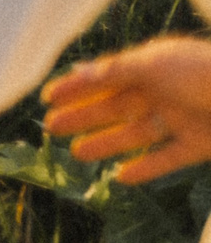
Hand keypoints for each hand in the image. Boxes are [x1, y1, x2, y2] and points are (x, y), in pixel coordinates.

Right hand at [43, 37, 210, 184]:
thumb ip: (117, 70)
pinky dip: (146, 168)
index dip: (77, 85)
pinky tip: (122, 177)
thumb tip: (79, 70)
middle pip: (117, 106)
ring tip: (77, 154)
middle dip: (84, 116)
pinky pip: (168, 157)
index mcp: (154, 66)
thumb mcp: (156, 65)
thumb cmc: (206, 74)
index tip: (47, 98)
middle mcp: (166, 92)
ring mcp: (183, 118)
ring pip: (137, 133)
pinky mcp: (201, 145)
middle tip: (51, 128)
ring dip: (106, 143)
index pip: (107, 76)